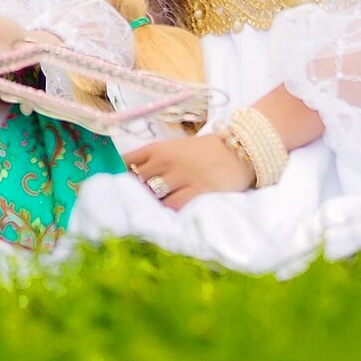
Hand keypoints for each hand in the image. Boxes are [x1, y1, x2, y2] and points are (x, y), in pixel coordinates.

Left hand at [122, 135, 252, 210]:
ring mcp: (181, 176)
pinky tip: (173, 212)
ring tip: (158, 208)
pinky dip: (170, 211)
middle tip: (142, 201)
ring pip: (153, 195)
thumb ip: (155, 161)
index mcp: (157, 149)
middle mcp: (165, 161)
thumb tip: (134, 180)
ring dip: (154, 203)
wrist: (239, 149)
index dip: (121, 176)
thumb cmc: (205, 151)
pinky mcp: (198, 190)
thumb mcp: (175, 149)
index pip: (126, 162)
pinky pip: (174, 205)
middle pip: (137, 181)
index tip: (121, 185)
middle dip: (137, 192)